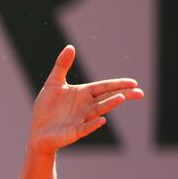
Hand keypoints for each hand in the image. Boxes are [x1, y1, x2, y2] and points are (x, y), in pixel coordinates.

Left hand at [28, 45, 143, 154]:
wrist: (38, 129)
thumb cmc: (47, 107)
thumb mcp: (53, 82)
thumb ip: (62, 65)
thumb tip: (70, 46)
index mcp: (83, 93)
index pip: (104, 87)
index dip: (118, 84)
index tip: (133, 82)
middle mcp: (86, 106)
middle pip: (107, 98)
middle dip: (123, 94)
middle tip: (139, 93)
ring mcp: (82, 119)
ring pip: (98, 111)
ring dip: (110, 104)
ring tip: (122, 98)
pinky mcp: (74, 132)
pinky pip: (85, 128)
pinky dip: (93, 124)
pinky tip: (102, 120)